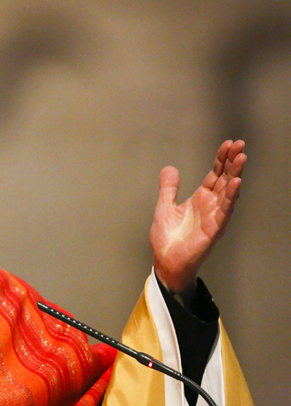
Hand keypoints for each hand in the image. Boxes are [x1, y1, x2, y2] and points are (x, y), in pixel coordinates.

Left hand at [150, 140, 245, 299]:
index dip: (222, 160)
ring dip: (235, 175)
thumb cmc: (168, 238)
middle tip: (240, 145)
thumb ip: (169, 188)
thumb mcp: (164, 207)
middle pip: (225, 180)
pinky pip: (224, 211)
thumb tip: (170, 168)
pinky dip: (230, 197)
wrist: (166, 261)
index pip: (215, 175)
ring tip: (241, 158)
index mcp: (200, 199)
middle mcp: (211, 206)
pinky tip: (235, 184)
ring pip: (228, 193)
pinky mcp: (213, 230)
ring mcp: (214, 217)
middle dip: (232, 162)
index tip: (228, 144)